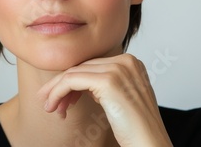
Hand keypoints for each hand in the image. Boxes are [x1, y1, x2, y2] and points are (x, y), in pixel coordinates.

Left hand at [38, 53, 173, 146]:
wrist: (149, 144)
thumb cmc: (136, 128)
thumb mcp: (120, 97)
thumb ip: (104, 84)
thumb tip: (76, 81)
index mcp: (131, 62)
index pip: (92, 65)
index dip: (73, 81)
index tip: (61, 97)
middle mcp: (126, 61)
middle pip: (82, 67)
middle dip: (62, 86)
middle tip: (50, 103)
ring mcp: (118, 69)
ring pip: (74, 72)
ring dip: (56, 90)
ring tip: (51, 107)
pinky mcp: (108, 81)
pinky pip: (71, 80)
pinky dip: (57, 92)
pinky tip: (54, 105)